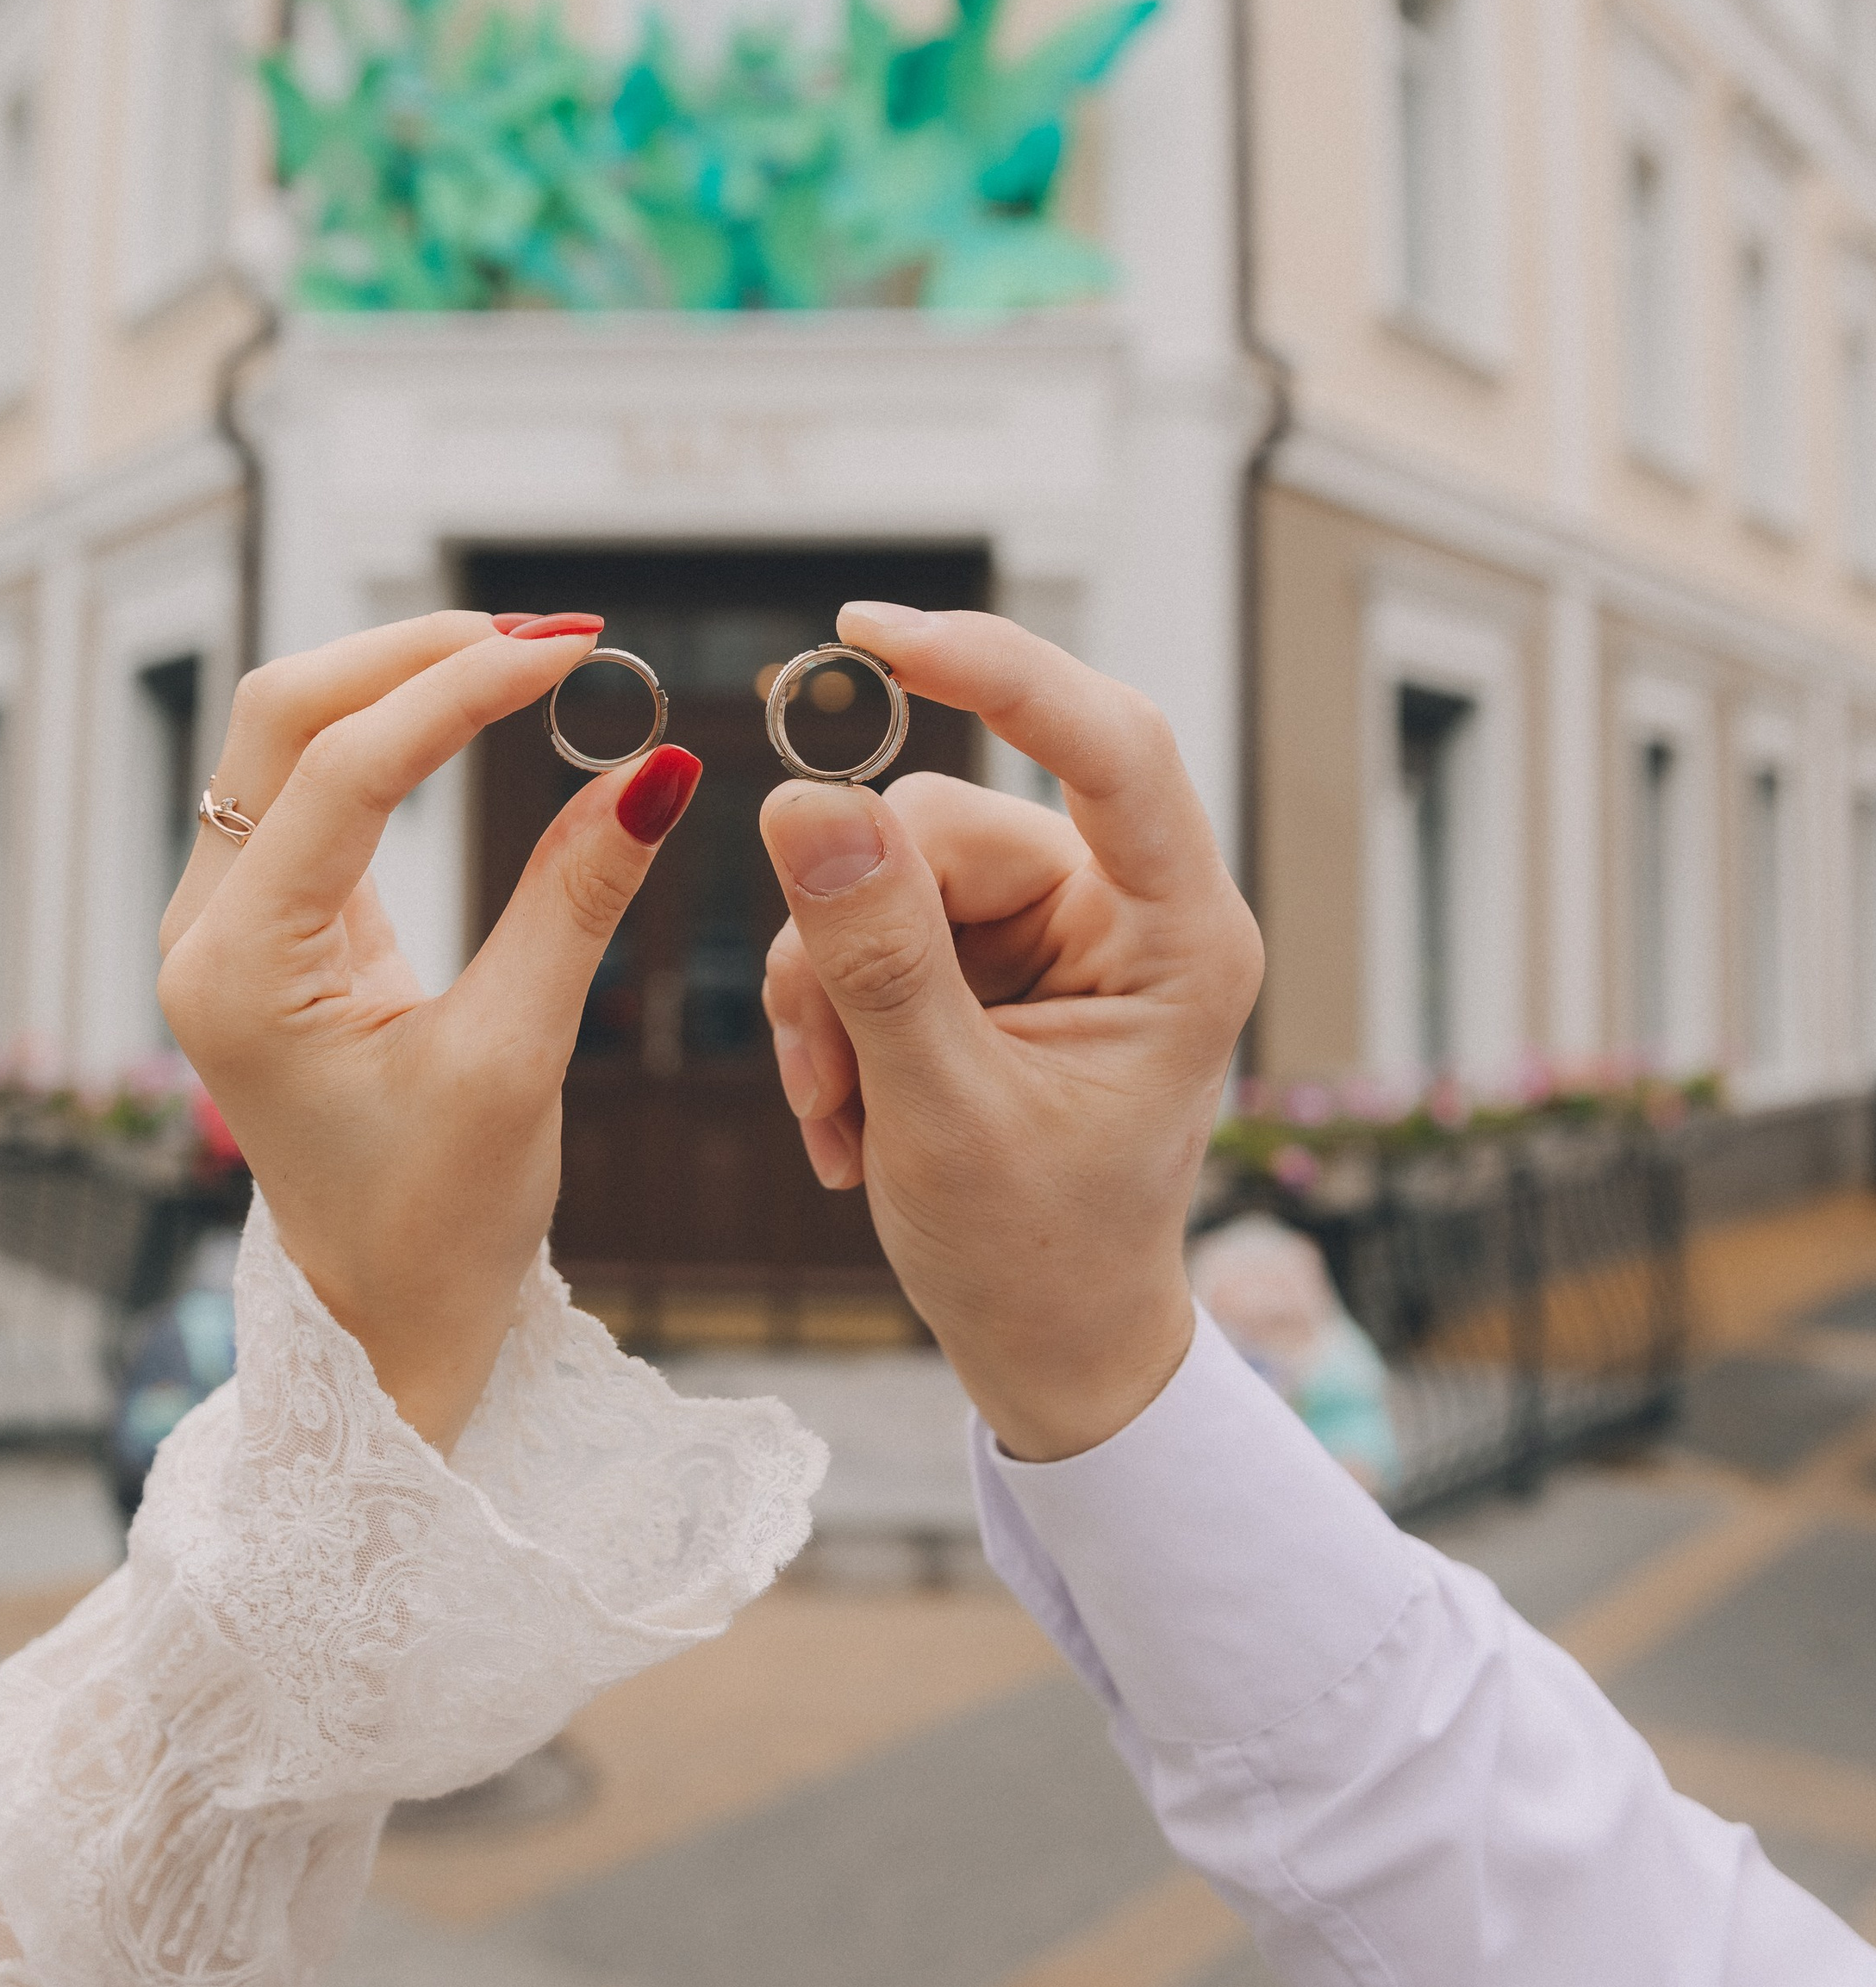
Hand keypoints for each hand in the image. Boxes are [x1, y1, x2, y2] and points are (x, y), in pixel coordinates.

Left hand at [158, 611, 700, 1450]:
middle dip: (416, 656)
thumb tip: (657, 769)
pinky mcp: (276, 923)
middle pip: (286, 717)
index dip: (459, 691)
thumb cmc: (437, 1224)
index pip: (341, 770)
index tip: (571, 651)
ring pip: (295, 737)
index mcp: (236, 972)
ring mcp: (230, 922)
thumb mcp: (517, 1060)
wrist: (385, 1321)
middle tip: (555, 639)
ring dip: (406, 681)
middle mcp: (206, 931)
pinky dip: (403, 735)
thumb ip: (573, 902)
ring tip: (533, 660)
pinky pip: (323, 788)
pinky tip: (485, 710)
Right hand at [758, 606, 1260, 1462]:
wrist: (1051, 1353)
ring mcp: (1050, 929)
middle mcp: (1126, 909)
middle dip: (853, 935)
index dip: (999, 670)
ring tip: (841, 1115)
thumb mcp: (944, 1117)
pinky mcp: (985, 956)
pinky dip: (829, 1014)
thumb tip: (805, 804)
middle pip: (945, 823)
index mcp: (1182, 937)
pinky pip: (864, 922)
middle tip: (827, 1068)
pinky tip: (843, 1113)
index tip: (874, 633)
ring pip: (882, 871)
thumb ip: (877, 960)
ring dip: (827, 993)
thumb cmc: (1040, 1258)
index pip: (1112, 745)